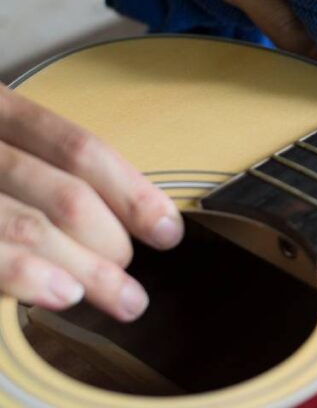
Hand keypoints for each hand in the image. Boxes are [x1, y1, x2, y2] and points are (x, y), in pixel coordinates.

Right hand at [0, 85, 183, 320]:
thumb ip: (35, 171)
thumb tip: (116, 223)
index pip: (76, 147)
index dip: (131, 191)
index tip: (167, 230)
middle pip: (61, 191)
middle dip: (110, 244)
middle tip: (132, 285)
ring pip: (24, 221)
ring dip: (82, 269)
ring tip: (120, 300)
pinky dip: (20, 272)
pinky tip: (55, 294)